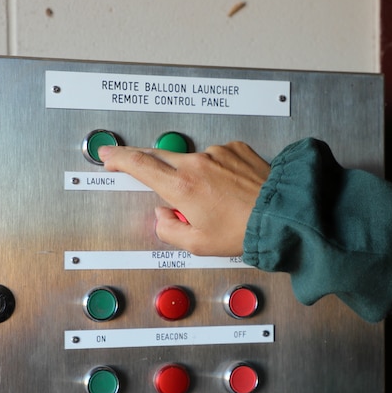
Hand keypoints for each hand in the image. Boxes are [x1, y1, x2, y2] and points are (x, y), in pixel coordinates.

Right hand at [99, 142, 269, 255]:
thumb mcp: (198, 244)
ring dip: (193, 175)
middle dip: (149, 165)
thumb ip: (169, 229)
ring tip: (214, 201)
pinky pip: (216, 157)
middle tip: (146, 174)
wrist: (283, 214)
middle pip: (159, 157)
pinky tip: (229, 189)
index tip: (108, 156)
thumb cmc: (244, 231)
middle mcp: (197, 164)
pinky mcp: (236, 149)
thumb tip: (162, 216)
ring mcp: (217, 153)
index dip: (119, 159)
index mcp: (182, 187)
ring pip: (192, 161)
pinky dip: (216, 170)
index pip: (139, 165)